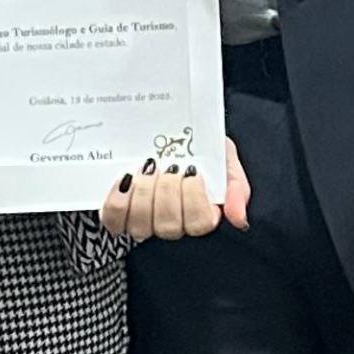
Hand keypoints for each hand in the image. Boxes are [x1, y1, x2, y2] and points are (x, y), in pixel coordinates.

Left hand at [100, 136, 251, 240]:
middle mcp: (172, 223)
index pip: (199, 224)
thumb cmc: (199, 145)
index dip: (193, 199)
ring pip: (141, 226)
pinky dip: (118, 201)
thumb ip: (236, 187)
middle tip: (169, 166)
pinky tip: (125, 179)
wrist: (167, 127)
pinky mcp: (118, 214)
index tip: (192, 170)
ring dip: (143, 194)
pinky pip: (114, 220)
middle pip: (169, 227)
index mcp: (201, 214)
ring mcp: (144, 221)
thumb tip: (239, 220)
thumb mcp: (224, 157)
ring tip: (146, 169)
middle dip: (167, 191)